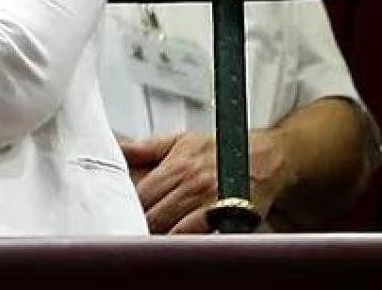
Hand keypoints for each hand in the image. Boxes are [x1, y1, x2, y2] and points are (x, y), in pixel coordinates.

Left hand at [120, 131, 287, 233]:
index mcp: (176, 166)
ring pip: (172, 230)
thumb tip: (118, 148)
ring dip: (158, 237)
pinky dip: (185, 243)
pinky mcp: (230, 220)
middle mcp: (192, 185)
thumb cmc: (222, 151)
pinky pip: (200, 238)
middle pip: (152, 215)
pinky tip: (176, 244)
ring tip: (148, 240)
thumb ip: (146, 148)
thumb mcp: (181, 141)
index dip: (125, 207)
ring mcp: (211, 204)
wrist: (268, 157)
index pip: (138, 194)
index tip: (117, 213)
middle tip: (130, 230)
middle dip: (139, 224)